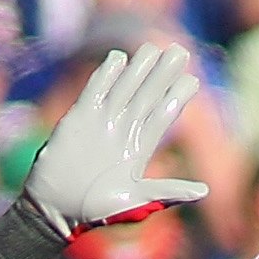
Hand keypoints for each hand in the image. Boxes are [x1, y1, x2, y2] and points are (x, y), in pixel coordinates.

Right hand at [20, 42, 210, 237]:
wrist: (55, 209)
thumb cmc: (96, 212)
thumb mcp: (136, 203)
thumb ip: (167, 192)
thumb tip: (204, 191)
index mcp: (138, 150)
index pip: (162, 117)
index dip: (176, 98)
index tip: (193, 80)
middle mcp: (122, 132)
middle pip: (147, 97)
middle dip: (163, 75)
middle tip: (181, 51)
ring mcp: (101, 123)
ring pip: (124, 89)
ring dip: (138, 69)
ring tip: (153, 47)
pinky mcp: (78, 118)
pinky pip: (94, 91)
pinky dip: (104, 76)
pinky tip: (117, 58)